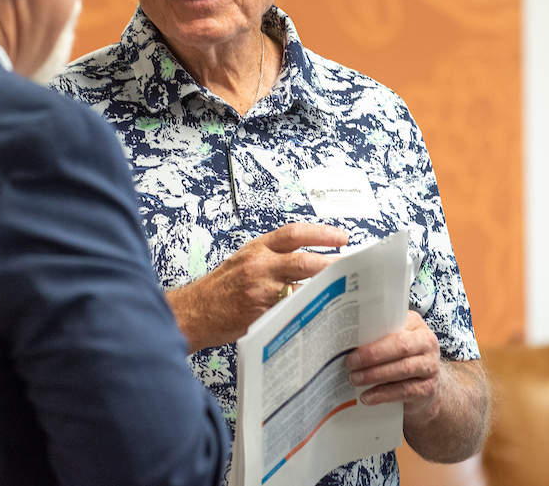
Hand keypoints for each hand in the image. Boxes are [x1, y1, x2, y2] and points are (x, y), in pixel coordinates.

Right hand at [165, 223, 346, 352]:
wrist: (196, 311)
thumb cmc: (221, 286)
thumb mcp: (244, 259)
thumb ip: (273, 256)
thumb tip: (309, 256)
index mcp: (257, 249)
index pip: (294, 233)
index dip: (321, 233)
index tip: (342, 237)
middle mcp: (260, 266)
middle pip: (303, 261)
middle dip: (332, 264)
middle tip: (352, 267)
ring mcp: (261, 292)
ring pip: (301, 288)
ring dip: (325, 290)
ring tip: (346, 291)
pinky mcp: (262, 315)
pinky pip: (292, 312)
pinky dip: (309, 312)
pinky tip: (325, 314)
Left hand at [345, 310, 441, 417]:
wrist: (424, 388)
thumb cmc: (402, 359)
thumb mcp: (393, 344)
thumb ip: (377, 339)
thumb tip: (345, 343)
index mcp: (416, 325)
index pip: (395, 324)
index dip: (373, 332)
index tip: (352, 341)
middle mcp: (427, 343)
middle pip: (400, 347)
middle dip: (372, 355)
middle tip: (350, 363)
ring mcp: (430, 367)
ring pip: (403, 369)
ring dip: (375, 375)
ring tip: (355, 379)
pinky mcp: (427, 389)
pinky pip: (404, 390)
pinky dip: (383, 394)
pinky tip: (367, 397)